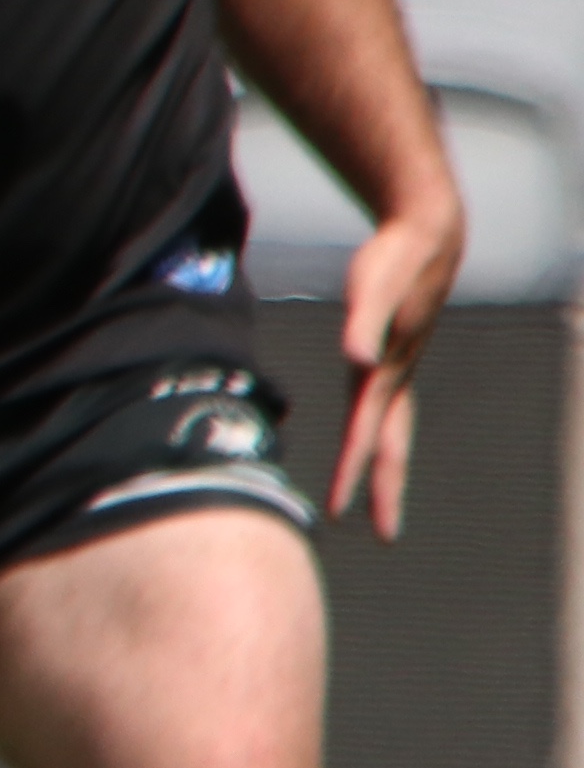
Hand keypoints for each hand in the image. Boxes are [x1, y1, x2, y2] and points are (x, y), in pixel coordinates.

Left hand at [324, 174, 462, 537]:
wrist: (426, 234)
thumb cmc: (394, 259)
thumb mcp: (370, 288)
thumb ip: (361, 323)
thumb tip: (354, 357)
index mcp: (385, 372)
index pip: (365, 435)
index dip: (352, 474)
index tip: (341, 511)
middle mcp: (393, 376)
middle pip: (389, 444)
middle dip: (383, 489)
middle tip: (383, 533)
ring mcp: (398, 366)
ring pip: (390, 427)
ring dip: (383, 463)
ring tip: (375, 493)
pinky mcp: (394, 353)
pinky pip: (383, 406)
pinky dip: (376, 429)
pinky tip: (367, 432)